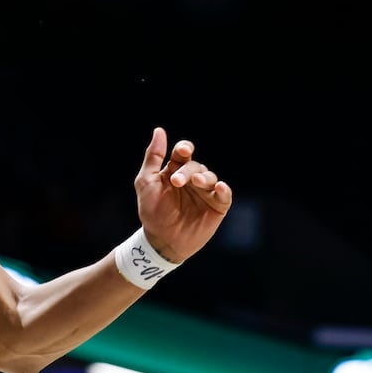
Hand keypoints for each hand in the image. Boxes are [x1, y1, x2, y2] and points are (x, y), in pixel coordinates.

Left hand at [134, 127, 232, 262]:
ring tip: (197, 182)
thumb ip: (153, 157)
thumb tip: (160, 130)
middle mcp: (193, 179)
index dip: (184, 148)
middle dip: (188, 170)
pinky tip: (220, 187)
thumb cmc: (151, 211)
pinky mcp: (217, 207)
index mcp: (176, 170)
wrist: (160, 241)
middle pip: (196, 165)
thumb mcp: (146, 182)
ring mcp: (206, 192)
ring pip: (211, 176)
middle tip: (176, 181)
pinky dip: (224, 189)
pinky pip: (225, 195)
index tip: (183, 151)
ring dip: (205, 177)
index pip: (183, 153)